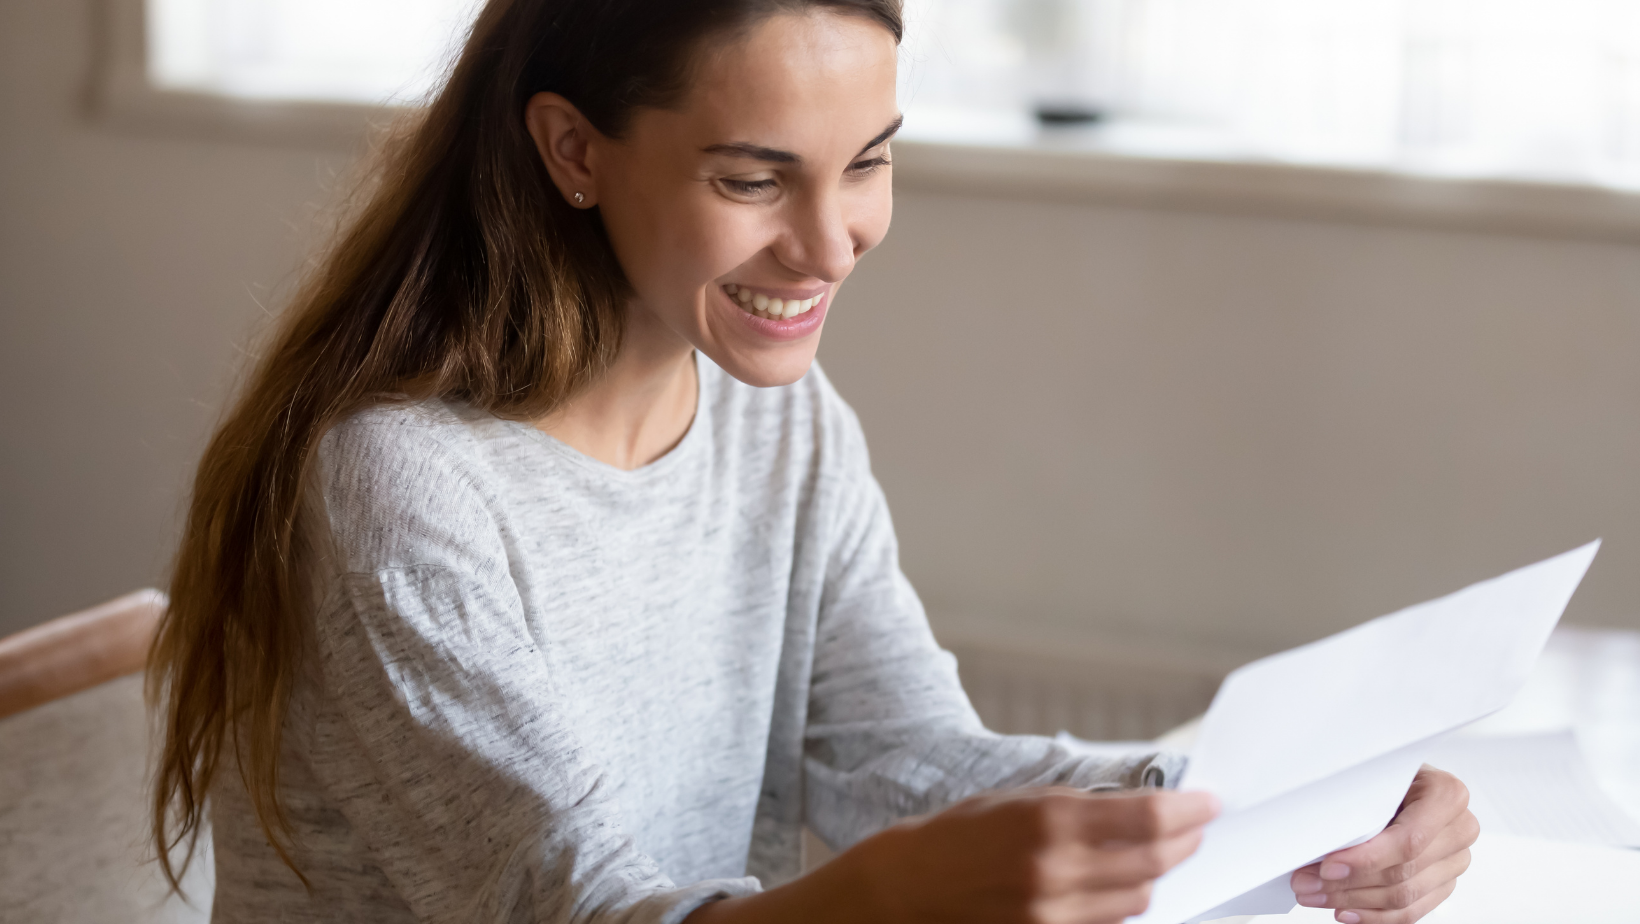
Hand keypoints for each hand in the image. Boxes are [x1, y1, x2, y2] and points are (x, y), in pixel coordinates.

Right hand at [846, 786, 1218, 923]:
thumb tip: (1139, 808)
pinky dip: (1124, 904)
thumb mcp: (1016, 800)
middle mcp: (1056, 872)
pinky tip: (1124, 884)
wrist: (904, 892)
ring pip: (1138, 898)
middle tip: (1195, 827)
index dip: (1189, 810)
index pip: (1147, 818)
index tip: (1208, 803)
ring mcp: (1053, 915)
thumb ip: (1078, 805)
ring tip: (1160, 853)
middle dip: (1184, 842)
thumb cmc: (954, 838)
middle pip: (1153, 861)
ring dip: (1156, 874)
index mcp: (1048, 822)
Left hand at [1289, 765, 1478, 923]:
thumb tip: (1319, 836)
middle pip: (1402, 873)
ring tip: (1315, 895)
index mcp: (1448, 795)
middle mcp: (1459, 830)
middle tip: (1306, 883)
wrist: (1408, 779)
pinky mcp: (1443, 883)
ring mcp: (1454, 860)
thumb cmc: (1388, 772)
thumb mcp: (1376, 772)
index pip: (1408, 841)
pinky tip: (1345, 911)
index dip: (1366, 860)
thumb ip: (1360, 799)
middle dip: (1347, 884)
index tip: (1327, 867)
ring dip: (1353, 901)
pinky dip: (1374, 915)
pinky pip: (1411, 911)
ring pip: (1404, 897)